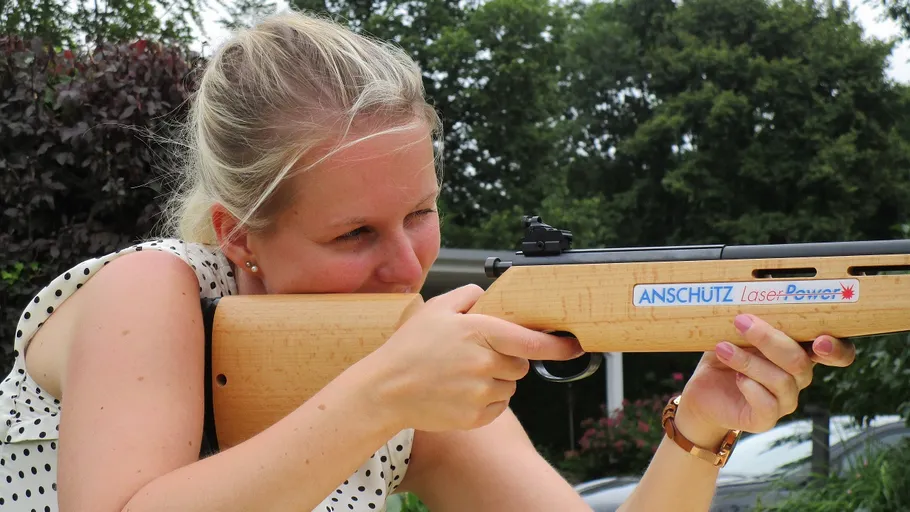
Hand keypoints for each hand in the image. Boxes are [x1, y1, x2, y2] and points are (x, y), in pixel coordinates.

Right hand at [360, 284, 583, 431]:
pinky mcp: (475, 417)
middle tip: (475, 356)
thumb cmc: (409, 348)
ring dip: (495, 380)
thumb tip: (490, 296)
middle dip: (507, 359)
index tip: (575, 346)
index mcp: (479, 333)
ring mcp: (480, 393)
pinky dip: (486, 401)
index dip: (557, 345)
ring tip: (462, 375)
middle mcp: (484, 363)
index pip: (531, 341)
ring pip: (509, 386)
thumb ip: (468, 296)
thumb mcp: (435, 309)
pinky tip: (459, 392)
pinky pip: (498, 406)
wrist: (385, 390)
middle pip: (520, 364)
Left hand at [674, 314, 856, 446]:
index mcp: (799, 351)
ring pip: (781, 381)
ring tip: (723, 348)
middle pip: (800, 361)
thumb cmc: (724, 354)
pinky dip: (750, 387)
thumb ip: (751, 319)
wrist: (702, 391)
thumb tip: (749, 301)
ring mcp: (784, 400)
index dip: (837, 349)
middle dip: (770, 339)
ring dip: (749, 361)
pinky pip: (767, 405)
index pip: (837, 353)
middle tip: (741, 322)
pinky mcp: (765, 418)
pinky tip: (735, 376)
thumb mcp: (735, 332)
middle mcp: (798, 378)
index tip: (820, 340)